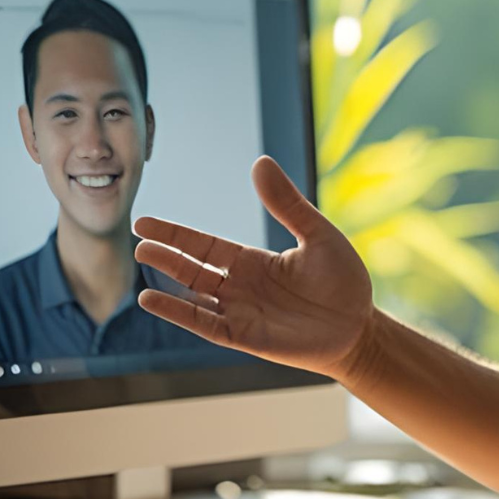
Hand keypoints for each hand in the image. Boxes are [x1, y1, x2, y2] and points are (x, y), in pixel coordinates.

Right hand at [133, 155, 375, 381]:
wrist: (360, 329)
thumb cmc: (343, 282)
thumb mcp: (317, 235)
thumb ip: (287, 204)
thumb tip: (261, 161)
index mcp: (253, 261)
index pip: (204, 245)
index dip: (176, 234)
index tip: (145, 222)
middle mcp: (239, 286)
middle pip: (192, 267)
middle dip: (166, 253)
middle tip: (138, 238)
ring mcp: (239, 312)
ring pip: (193, 294)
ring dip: (168, 280)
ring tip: (141, 259)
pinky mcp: (243, 336)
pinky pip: (203, 323)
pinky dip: (178, 312)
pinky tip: (153, 300)